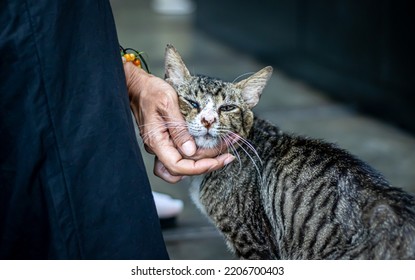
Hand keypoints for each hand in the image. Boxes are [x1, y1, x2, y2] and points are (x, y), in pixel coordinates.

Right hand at [124, 63, 233, 182]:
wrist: (137, 87)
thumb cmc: (151, 91)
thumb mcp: (168, 104)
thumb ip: (179, 129)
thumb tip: (190, 151)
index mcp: (157, 142)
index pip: (178, 166)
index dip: (200, 167)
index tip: (220, 160)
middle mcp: (158, 149)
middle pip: (185, 169)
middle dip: (211, 161)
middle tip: (231, 145)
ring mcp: (162, 147)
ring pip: (182, 168)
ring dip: (204, 163)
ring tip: (224, 152)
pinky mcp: (167, 143)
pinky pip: (180, 159)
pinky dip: (195, 159)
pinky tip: (209, 151)